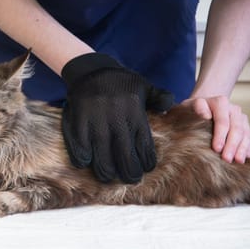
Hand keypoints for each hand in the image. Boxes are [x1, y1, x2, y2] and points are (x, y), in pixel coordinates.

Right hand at [61, 53, 173, 182]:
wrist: (90, 69)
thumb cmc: (120, 81)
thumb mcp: (144, 85)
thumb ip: (160, 97)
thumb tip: (170, 108)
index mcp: (135, 115)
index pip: (144, 149)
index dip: (146, 164)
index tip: (144, 169)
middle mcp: (117, 122)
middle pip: (125, 159)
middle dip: (129, 174)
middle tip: (129, 179)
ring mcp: (96, 124)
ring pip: (103, 159)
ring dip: (106, 173)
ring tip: (109, 177)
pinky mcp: (79, 123)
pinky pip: (81, 150)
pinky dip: (83, 161)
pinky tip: (87, 163)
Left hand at [181, 96, 249, 162]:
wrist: (203, 105)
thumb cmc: (193, 108)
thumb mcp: (189, 105)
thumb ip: (197, 107)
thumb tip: (206, 116)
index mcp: (220, 102)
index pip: (222, 121)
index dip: (220, 136)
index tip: (216, 149)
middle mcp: (233, 109)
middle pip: (236, 129)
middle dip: (232, 145)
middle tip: (226, 159)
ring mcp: (241, 117)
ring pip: (245, 134)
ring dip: (242, 148)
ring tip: (237, 161)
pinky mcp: (245, 125)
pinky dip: (248, 147)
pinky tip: (244, 157)